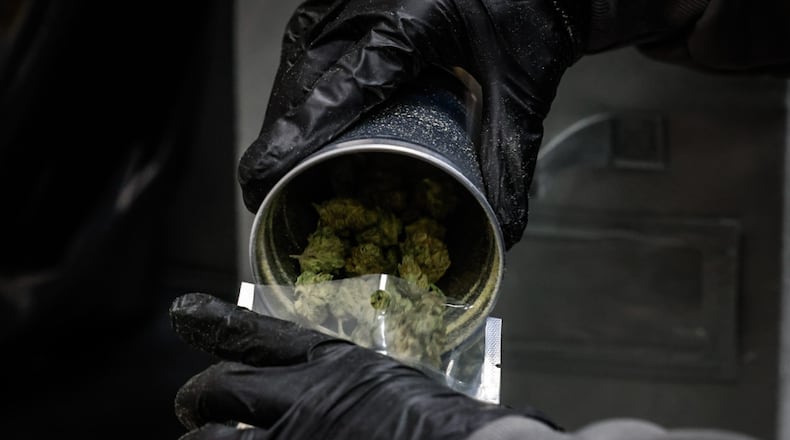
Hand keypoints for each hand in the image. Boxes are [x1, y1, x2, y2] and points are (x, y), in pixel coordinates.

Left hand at [169, 292, 556, 438]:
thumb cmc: (449, 430)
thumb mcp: (397, 391)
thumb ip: (356, 390)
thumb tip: (326, 397)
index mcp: (334, 366)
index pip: (258, 333)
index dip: (215, 322)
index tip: (186, 313)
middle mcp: (302, 400)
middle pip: (219, 388)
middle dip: (199, 397)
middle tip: (193, 405)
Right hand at [238, 0, 587, 247]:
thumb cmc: (526, 10)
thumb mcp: (520, 88)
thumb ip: (508, 157)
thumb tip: (503, 224)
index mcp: (404, 26)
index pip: (331, 95)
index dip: (289, 144)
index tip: (261, 183)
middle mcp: (364, 8)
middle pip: (299, 83)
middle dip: (279, 139)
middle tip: (272, 189)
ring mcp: (348, 1)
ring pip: (296, 64)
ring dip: (288, 115)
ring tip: (288, 161)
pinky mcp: (347, 2)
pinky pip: (309, 47)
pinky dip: (303, 89)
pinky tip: (310, 117)